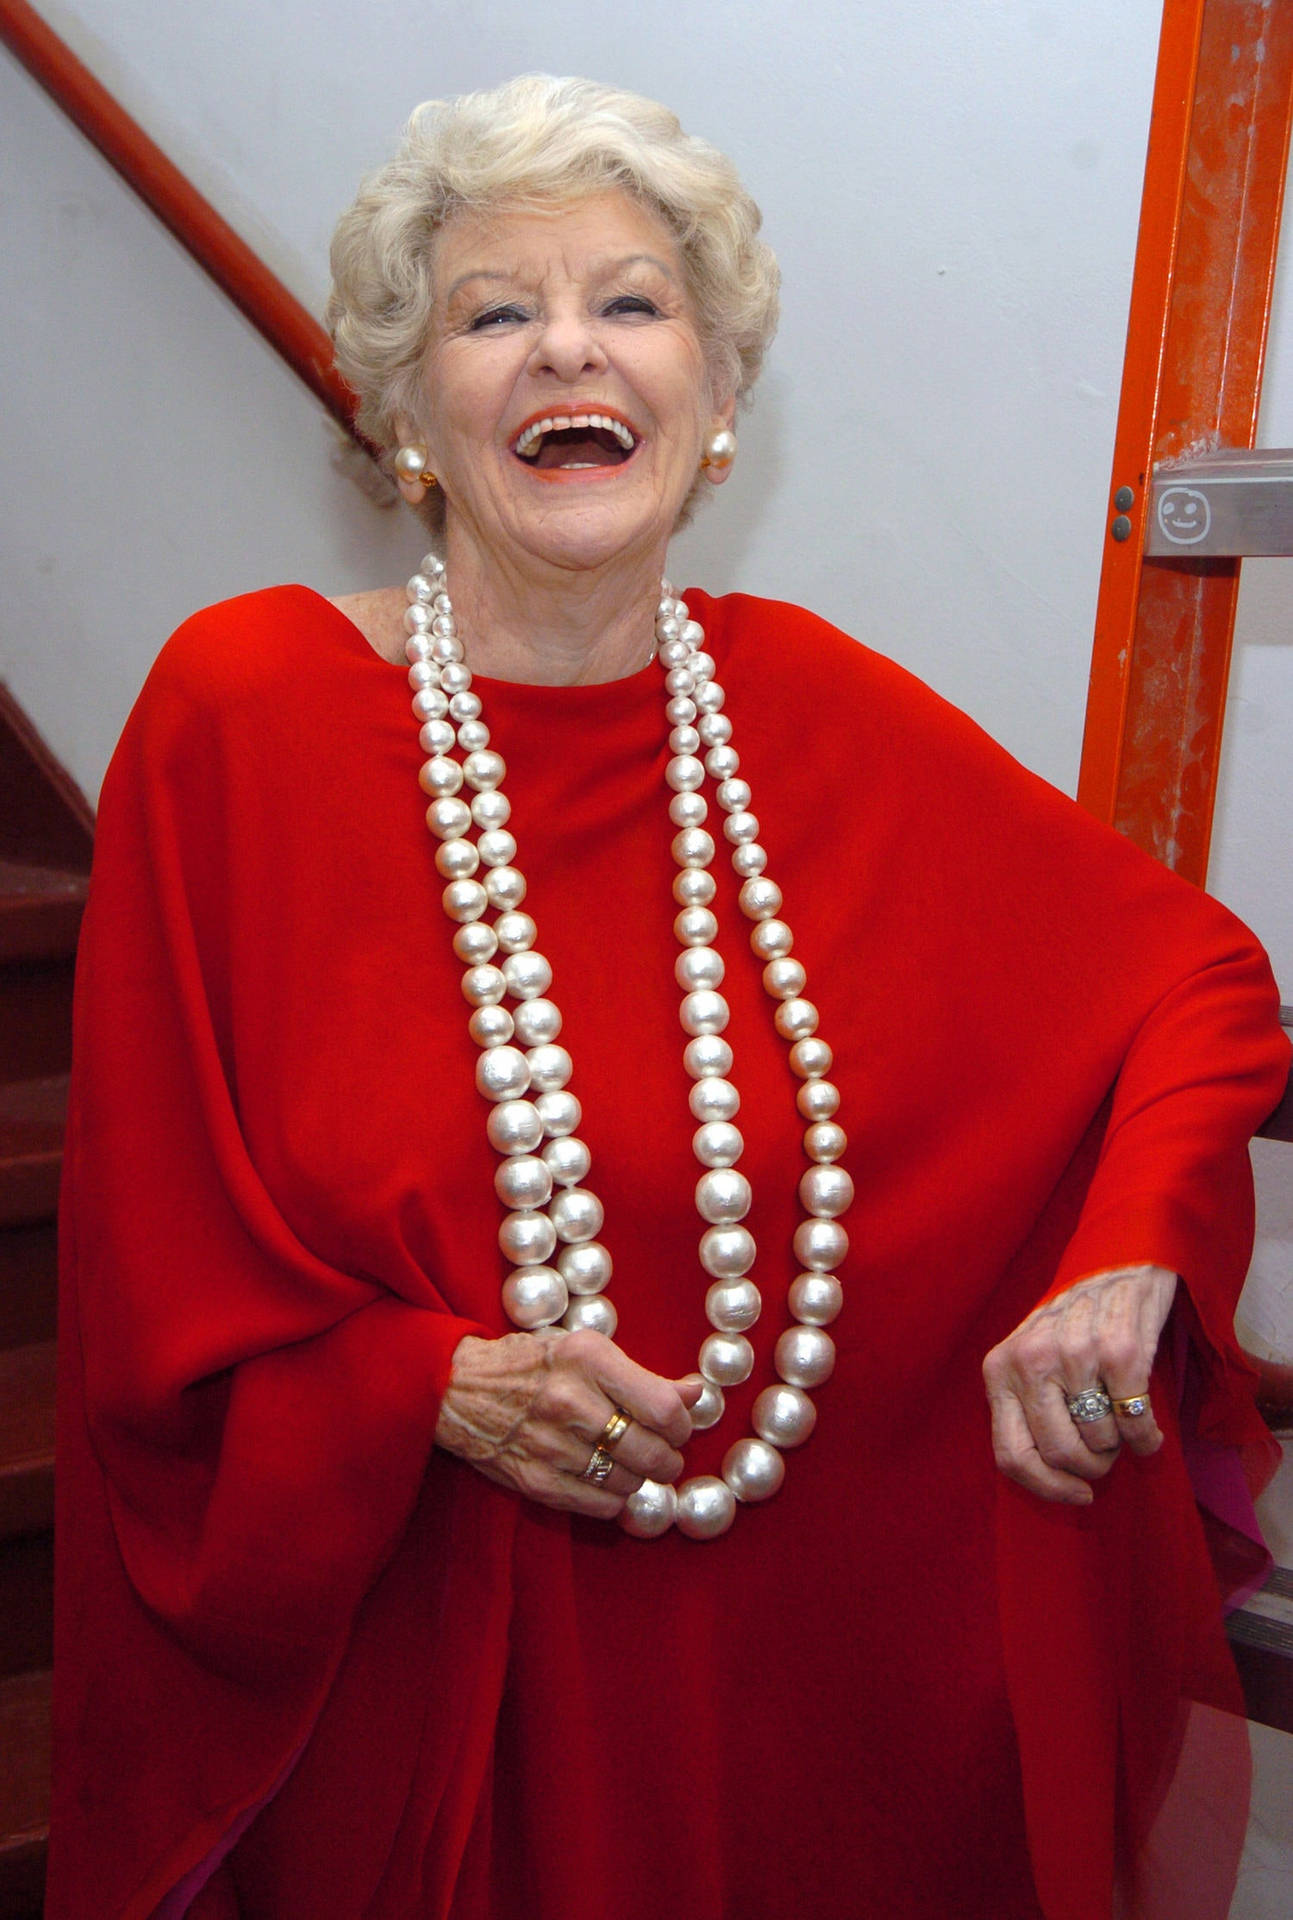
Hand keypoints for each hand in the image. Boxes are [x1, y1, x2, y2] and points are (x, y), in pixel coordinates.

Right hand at [434, 1328, 703, 1517]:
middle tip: (661, 1452)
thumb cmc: (533, 1364)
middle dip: (668, 1458)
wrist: (459, 1388)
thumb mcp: (587, 1351)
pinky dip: (613, 1498)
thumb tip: (696, 1395)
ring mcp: (551, 1445)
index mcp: (587, 1359)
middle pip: (650, 1452)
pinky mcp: (536, 1481)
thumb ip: (644, 1377)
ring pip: (629, 1482)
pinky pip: (600, 1506)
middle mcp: (570, 1401)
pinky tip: (605, 1479)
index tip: (677, 1427)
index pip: (663, 1409)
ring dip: (638, 1478)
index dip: (682, 1426)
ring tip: (627, 1462)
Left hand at [982, 1264, 1176, 1505]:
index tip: (1077, 1494)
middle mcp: (1031, 1360)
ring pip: (1099, 1442)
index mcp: (1000, 1369)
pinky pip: (1135, 1425)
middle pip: (1059, 1454)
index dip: (1046, 1488)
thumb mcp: (1029, 1359)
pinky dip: (1147, 1438)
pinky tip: (1147, 1427)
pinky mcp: (1119, 1352)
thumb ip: (1025, 1409)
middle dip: (1090, 1467)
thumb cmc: (1071, 1327)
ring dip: (1118, 1446)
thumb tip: (1046, 1478)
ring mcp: (1074, 1354)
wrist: (1117, 1267)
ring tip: (1119, 1420)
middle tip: (1103, 1452)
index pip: (1010, 1455)